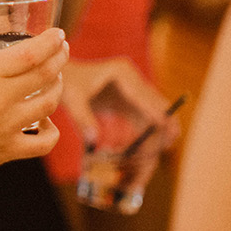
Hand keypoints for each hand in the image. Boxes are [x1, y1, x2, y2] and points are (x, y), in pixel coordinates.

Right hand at [0, 30, 66, 200]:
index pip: (29, 54)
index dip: (49, 42)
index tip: (58, 34)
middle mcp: (0, 99)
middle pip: (45, 75)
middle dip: (59, 58)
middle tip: (61, 50)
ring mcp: (6, 127)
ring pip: (49, 104)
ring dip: (57, 88)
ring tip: (54, 81)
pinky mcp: (5, 151)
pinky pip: (43, 143)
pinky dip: (52, 131)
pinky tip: (47, 123)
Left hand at [61, 57, 180, 156]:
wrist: (64, 77)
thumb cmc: (67, 84)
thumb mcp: (72, 100)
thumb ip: (83, 119)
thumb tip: (94, 141)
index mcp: (122, 73)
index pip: (145, 97)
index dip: (156, 116)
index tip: (166, 134)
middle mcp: (133, 79)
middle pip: (158, 106)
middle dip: (163, 128)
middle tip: (165, 150)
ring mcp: (135, 90)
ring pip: (155, 116)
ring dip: (157, 135)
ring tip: (153, 157)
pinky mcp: (132, 102)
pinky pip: (146, 121)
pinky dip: (147, 136)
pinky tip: (146, 153)